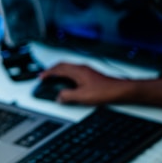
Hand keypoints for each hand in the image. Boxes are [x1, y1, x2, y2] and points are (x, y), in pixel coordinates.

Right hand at [39, 63, 161, 108]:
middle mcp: (82, 68)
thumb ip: (68, 96)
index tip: (41, 77)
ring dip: (60, 71)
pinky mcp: (91, 74)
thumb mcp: (82, 96)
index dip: (48, 73)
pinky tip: (69, 81)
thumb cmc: (105, 91)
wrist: (120, 90)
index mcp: (77, 71)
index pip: (58, 69)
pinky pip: (74, 71)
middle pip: (63, 65)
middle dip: (52, 70)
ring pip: (69, 67)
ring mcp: (87, 70)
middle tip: (45, 75)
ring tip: (54, 78)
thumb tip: (59, 96)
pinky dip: (67, 74)